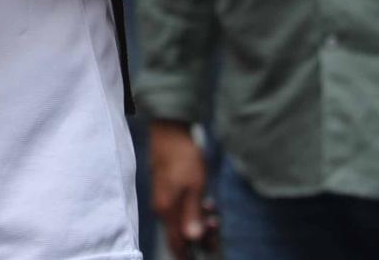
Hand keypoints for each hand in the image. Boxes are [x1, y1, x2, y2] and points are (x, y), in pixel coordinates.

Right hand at [150, 120, 216, 259]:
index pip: (176, 243)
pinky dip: (193, 210)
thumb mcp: (194, 187)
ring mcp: (163, 198)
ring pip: (181, 220)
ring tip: (213, 210)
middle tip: (216, 227)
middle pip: (179, 234)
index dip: (187, 256)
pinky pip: (179, 209)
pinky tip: (205, 200)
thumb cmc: (183, 157)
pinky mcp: (166, 189)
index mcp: (167, 210)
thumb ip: (193, 215)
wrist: (169, 130)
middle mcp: (162, 208)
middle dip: (200, 236)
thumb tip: (193, 239)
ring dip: (199, 221)